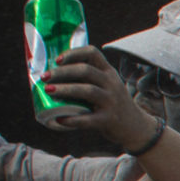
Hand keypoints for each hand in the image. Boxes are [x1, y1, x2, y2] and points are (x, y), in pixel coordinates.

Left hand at [37, 46, 158, 152]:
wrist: (135, 127)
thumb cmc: (111, 104)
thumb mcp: (106, 86)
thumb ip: (87, 79)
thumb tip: (51, 76)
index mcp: (108, 72)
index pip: (92, 53)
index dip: (73, 53)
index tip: (57, 60)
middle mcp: (112, 84)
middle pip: (85, 71)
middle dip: (62, 72)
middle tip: (44, 77)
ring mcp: (112, 101)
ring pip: (87, 90)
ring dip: (65, 90)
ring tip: (48, 91)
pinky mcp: (109, 120)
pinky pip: (88, 119)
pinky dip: (72, 119)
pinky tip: (59, 119)